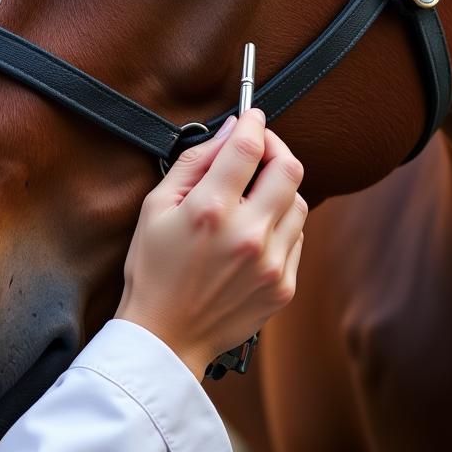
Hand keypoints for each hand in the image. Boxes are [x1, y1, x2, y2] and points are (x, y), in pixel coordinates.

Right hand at [115, 109, 306, 380]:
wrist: (166, 335)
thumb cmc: (153, 268)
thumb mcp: (156, 206)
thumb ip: (195, 161)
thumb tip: (228, 131)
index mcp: (210, 211)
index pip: (249, 147)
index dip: (253, 122)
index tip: (251, 116)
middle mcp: (247, 235)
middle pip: (289, 168)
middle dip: (275, 147)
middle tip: (259, 147)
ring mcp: (271, 263)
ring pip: (299, 201)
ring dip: (280, 187)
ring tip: (253, 193)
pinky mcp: (284, 285)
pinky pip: (297, 236)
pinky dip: (281, 221)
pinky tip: (254, 228)